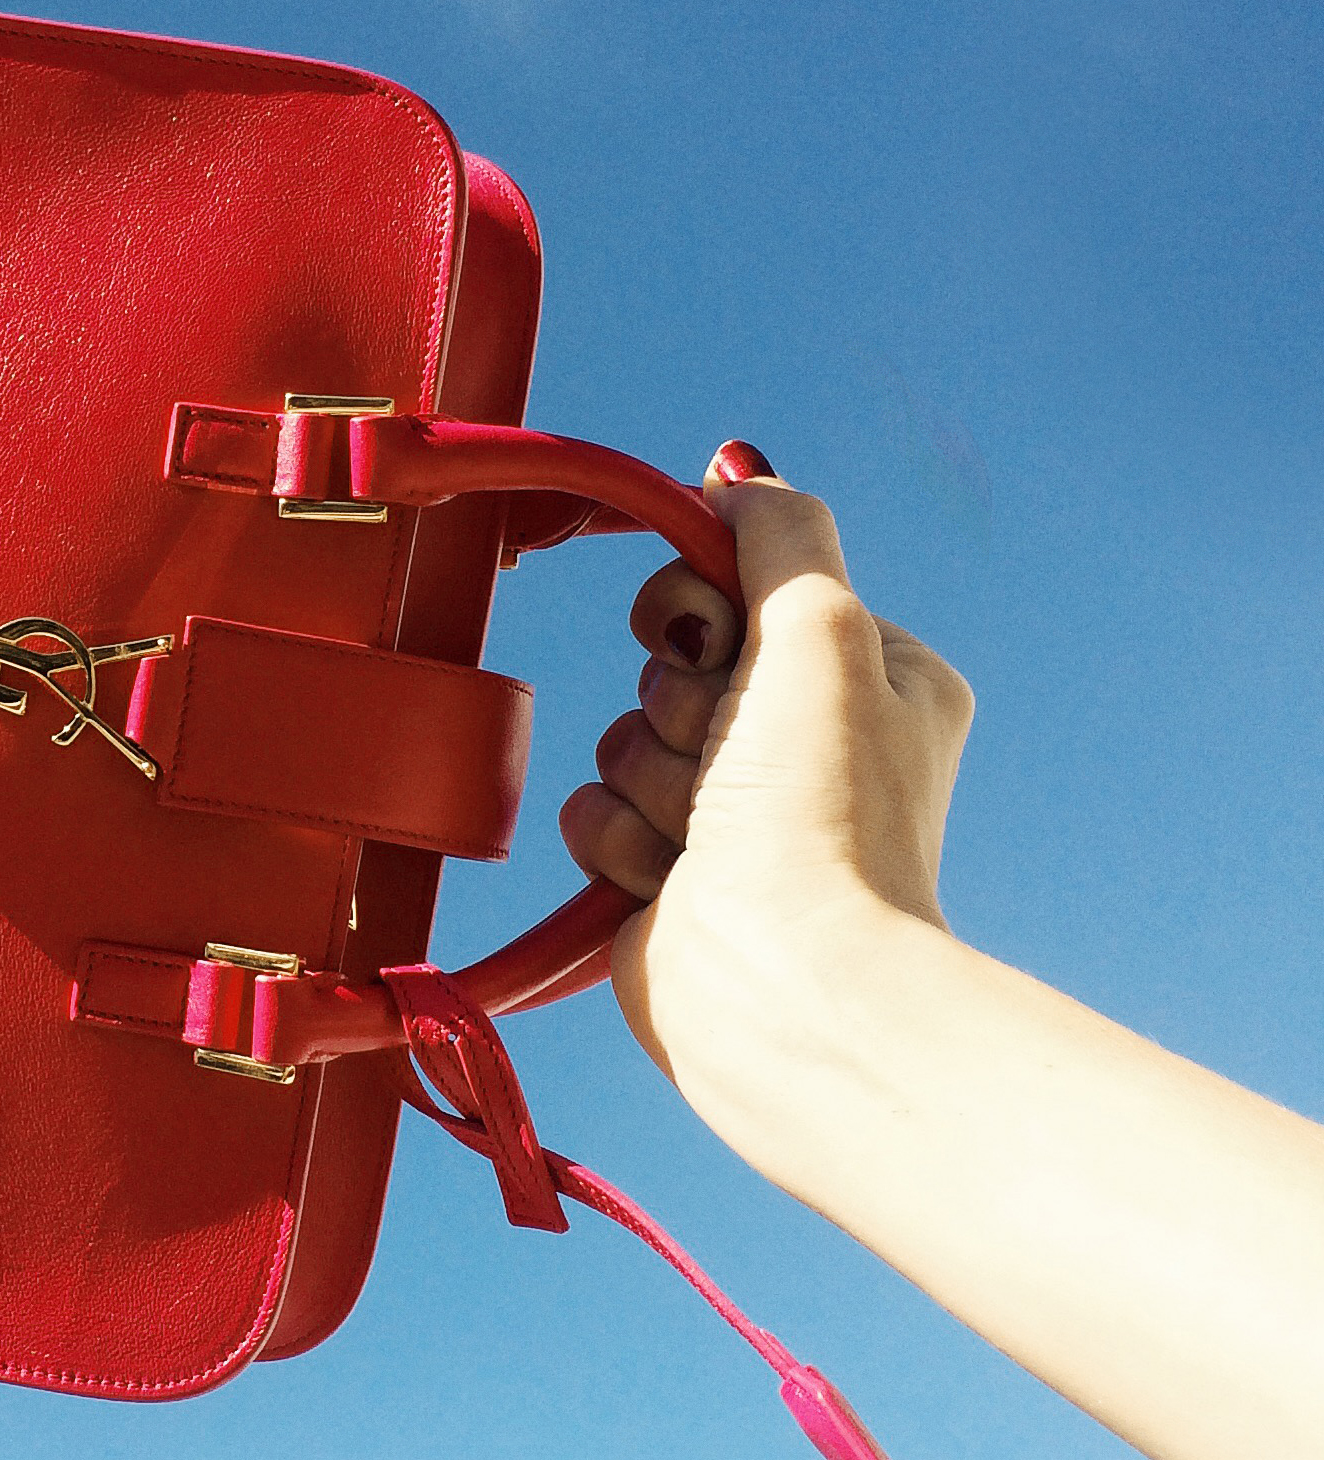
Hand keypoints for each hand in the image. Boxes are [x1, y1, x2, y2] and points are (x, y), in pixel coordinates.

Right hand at [558, 442, 974, 1098]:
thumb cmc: (823, 812)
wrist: (782, 986)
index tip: (711, 638)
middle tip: (725, 756)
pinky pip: (591, 811)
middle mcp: (805, 743)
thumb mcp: (820, 629)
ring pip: (625, 737)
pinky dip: (617, 839)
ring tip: (707, 835)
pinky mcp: (665, 876)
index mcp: (867, 677)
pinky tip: (669, 878)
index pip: (739, 588)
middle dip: (678, 705)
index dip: (700, 607)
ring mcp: (735, 816)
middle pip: (671, 662)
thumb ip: (777, 532)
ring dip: (650, 779)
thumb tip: (736, 473)